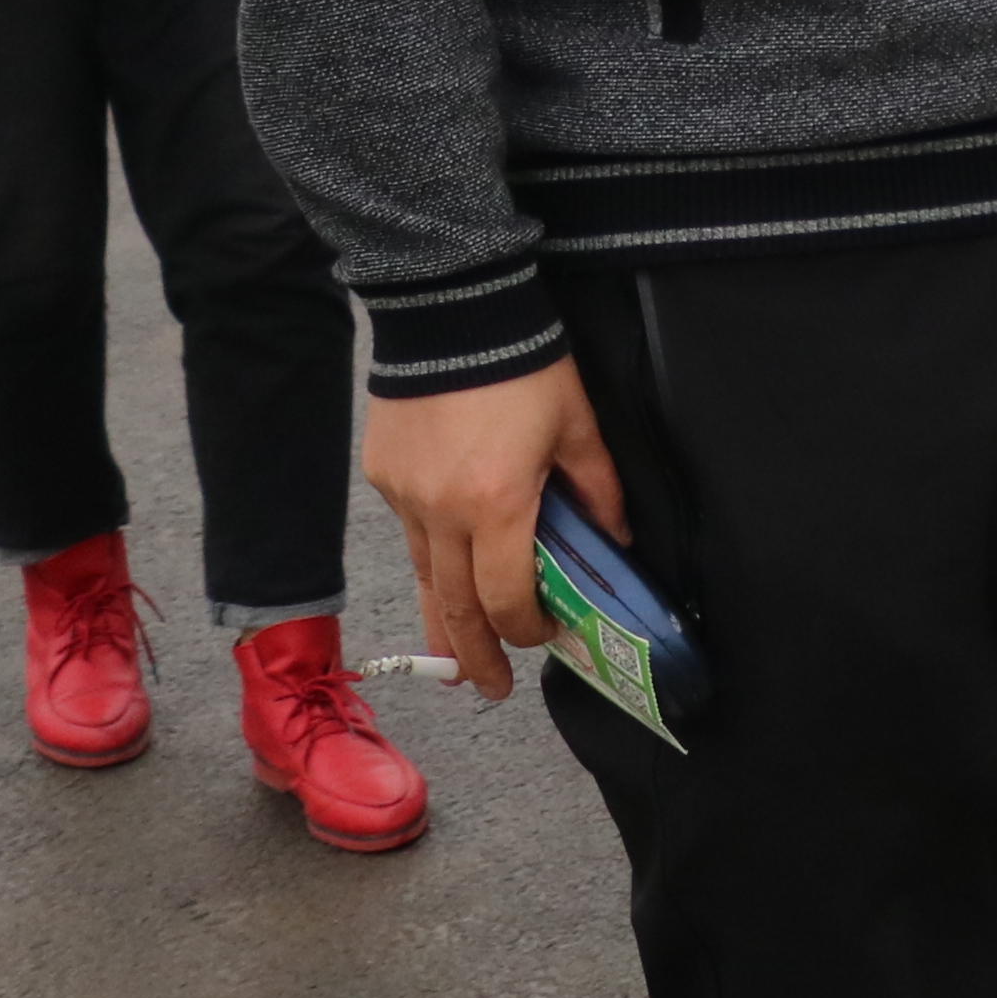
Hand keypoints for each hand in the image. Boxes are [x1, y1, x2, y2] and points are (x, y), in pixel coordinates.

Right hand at [365, 358, 625, 705]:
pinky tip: (443, 571)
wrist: (453, 309)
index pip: (506, 597)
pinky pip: (408, 532)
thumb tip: (614, 540)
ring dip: (442, 620)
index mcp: (497, 505)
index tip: (543, 639)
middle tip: (489, 688)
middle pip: (454, 605)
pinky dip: (428, 558)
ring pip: (423, 576)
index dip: (525, 629)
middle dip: (473, 654)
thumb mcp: (577, 427)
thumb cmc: (525, 365)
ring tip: (457, 658)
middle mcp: (442, 512)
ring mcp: (404, 496)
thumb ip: (598, 490)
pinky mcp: (382, 475)